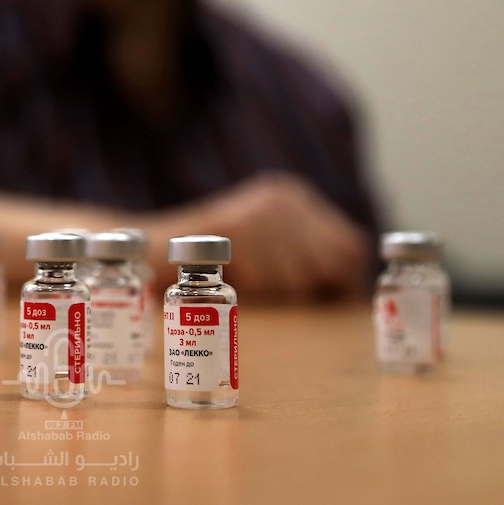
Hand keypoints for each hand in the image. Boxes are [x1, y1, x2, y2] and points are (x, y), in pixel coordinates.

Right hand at [167, 174, 369, 300]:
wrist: (149, 246)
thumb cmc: (214, 261)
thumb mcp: (265, 248)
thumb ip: (303, 257)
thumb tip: (354, 295)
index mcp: (293, 196)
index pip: (350, 245)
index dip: (348, 282)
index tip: (334, 307)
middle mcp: (281, 196)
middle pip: (333, 263)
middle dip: (318, 292)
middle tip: (290, 306)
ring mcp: (257, 209)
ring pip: (300, 278)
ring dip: (278, 295)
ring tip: (252, 287)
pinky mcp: (232, 227)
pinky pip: (267, 280)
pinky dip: (254, 291)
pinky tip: (235, 281)